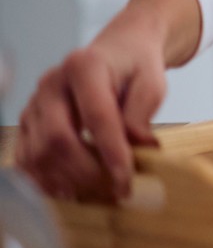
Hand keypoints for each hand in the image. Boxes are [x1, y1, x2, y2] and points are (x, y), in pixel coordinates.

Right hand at [14, 0, 195, 201]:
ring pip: (37, 153)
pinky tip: (69, 190)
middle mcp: (51, 84)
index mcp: (84, 66)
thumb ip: (142, 112)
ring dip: (65, 180)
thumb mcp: (152, 82)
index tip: (127, 182)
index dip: (111, 153)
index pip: (96, 117)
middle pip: (57, 139)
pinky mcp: (27, 121)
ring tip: (95, 195)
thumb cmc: (135, 68)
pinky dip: (44, 179)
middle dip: (86, 172)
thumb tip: (136, 148)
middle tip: (112, 192)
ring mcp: (34, 103)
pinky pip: (25, 157)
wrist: (118, 52)